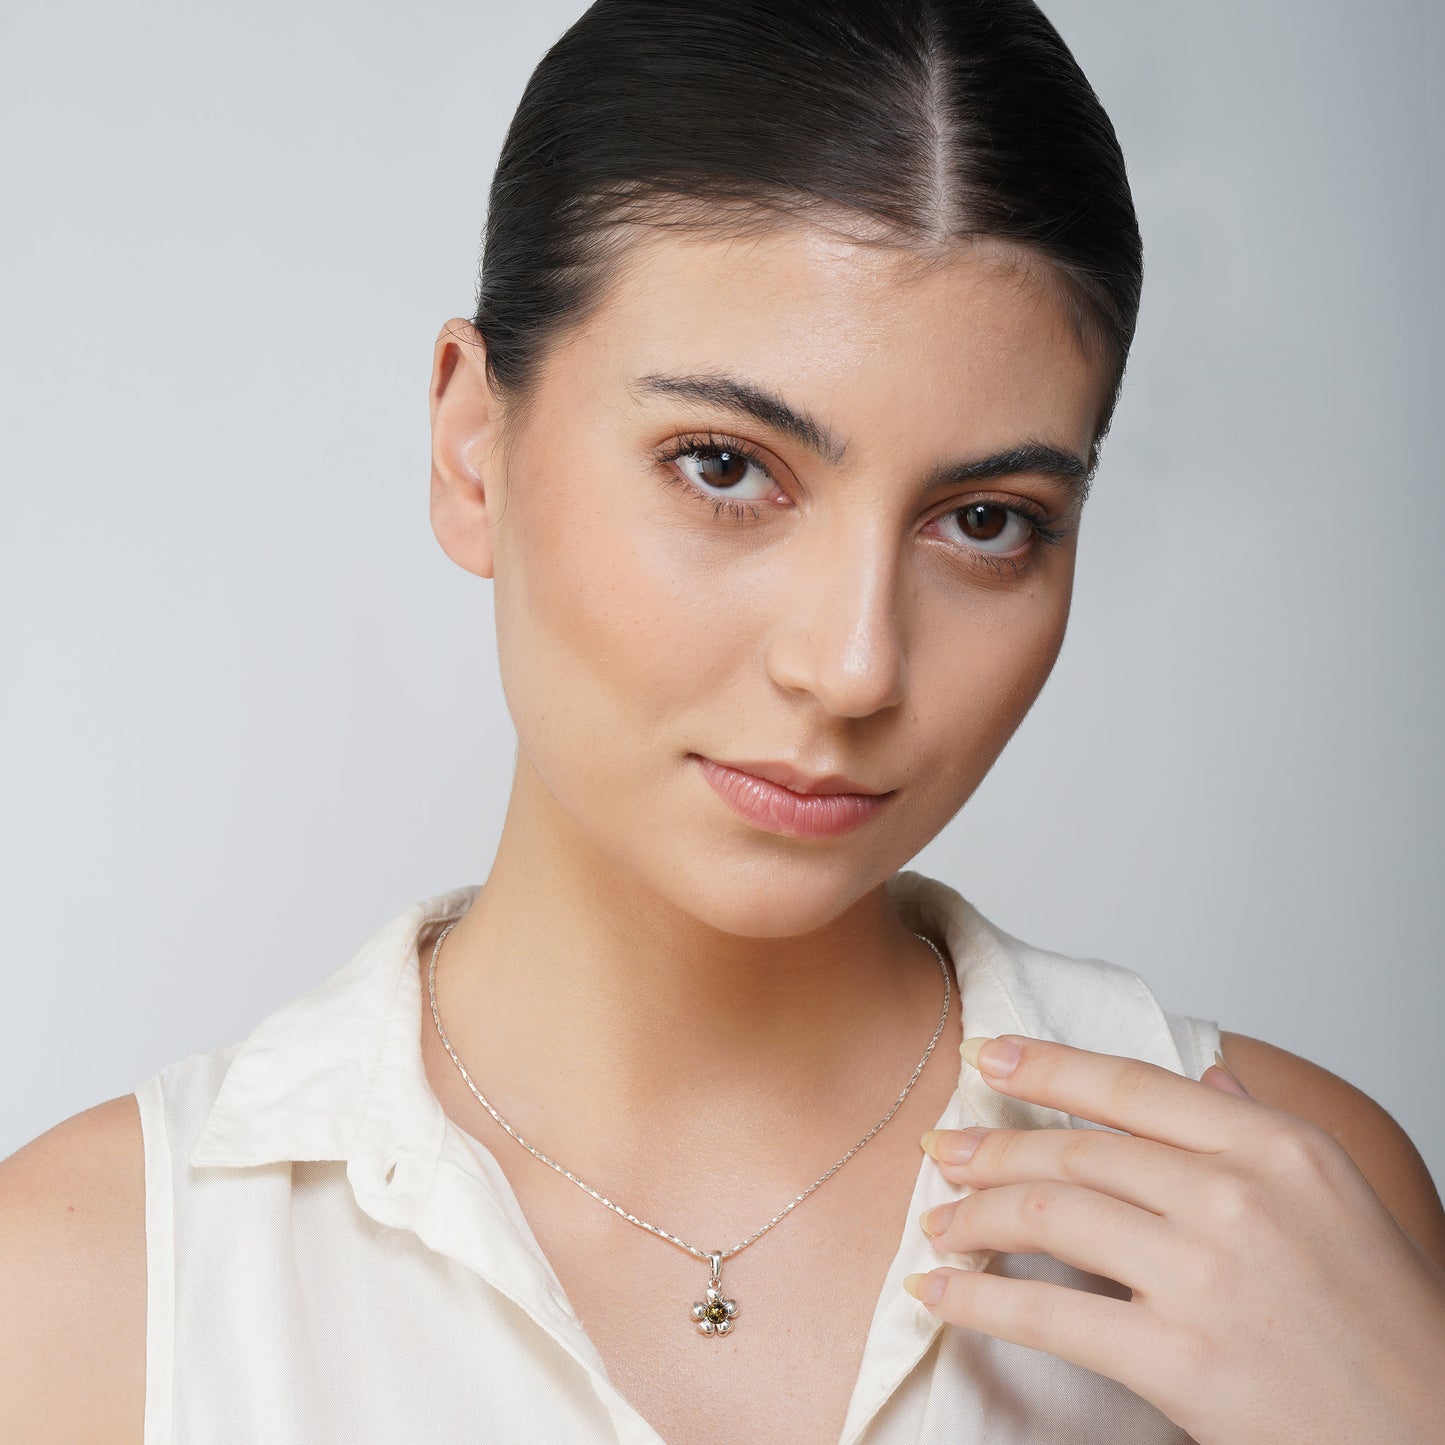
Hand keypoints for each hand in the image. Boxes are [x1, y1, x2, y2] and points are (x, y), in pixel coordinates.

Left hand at [903, 1035, 1444, 1443]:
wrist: (1434, 1438)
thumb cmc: (1388, 1325)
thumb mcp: (1340, 1200)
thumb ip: (1260, 1130)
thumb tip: (1206, 1079)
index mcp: (1278, 1146)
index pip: (1130, 1085)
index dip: (1046, 1064)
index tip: (988, 1055)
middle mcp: (1239, 1194)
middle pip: (1078, 1147)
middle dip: (993, 1145)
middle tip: (944, 1149)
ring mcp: (1207, 1273)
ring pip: (1052, 1213)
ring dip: (975, 1216)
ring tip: (939, 1223)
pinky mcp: (1182, 1357)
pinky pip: (1049, 1313)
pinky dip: (977, 1300)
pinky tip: (940, 1292)